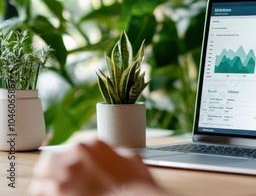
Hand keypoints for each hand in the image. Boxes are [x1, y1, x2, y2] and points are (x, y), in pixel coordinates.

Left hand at [29, 139, 164, 195]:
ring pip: (42, 175)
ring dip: (48, 181)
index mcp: (92, 144)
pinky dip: (45, 193)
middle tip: (64, 178)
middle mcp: (74, 156)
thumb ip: (116, 153)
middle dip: (55, 167)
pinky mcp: (57, 193)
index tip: (81, 168)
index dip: (77, 159)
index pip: (76, 147)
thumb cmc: (136, 184)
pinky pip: (40, 191)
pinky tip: (55, 195)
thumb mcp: (132, 159)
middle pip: (51, 159)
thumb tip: (112, 156)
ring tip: (57, 188)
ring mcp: (63, 176)